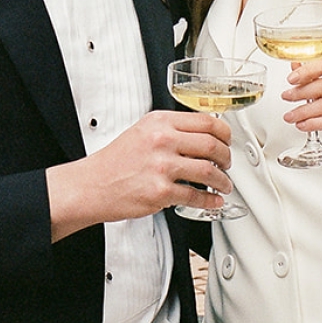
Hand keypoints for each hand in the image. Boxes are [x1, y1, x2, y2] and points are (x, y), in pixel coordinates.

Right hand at [47, 109, 232, 240]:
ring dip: (223, 181)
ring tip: (224, 184)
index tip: (228, 140)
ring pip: (208, 171)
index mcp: (160, 122)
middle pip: (212, 144)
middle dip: (227, 157)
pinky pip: (196, 196)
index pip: (205, 120)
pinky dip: (210, 201)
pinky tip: (213, 201)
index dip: (224, 132)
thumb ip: (171, 130)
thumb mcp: (143, 131)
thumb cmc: (116, 161)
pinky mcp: (160, 192)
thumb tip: (202, 136)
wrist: (93, 185)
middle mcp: (162, 140)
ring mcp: (162, 166)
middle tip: (228, 163)